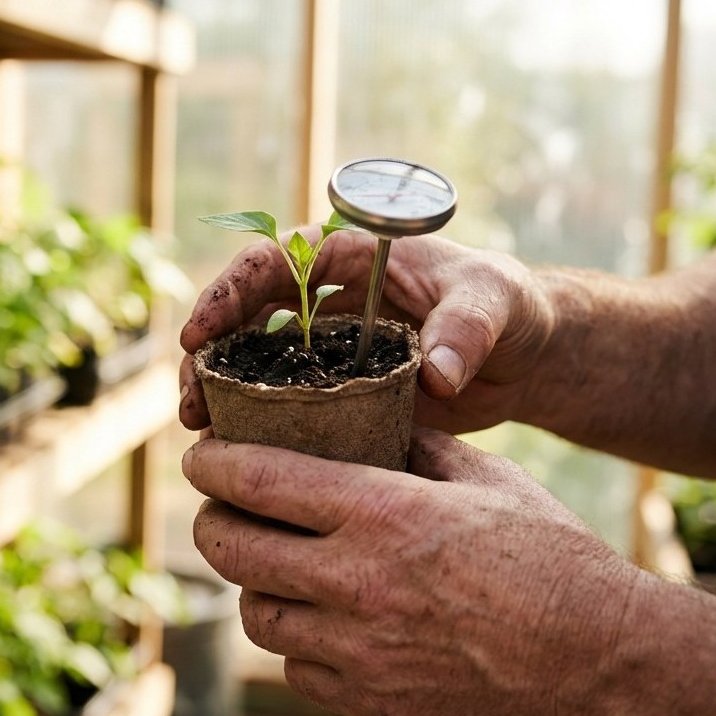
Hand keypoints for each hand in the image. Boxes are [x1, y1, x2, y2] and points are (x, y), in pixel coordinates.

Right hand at [178, 228, 556, 434]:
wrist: (523, 358)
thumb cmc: (506, 305)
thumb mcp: (492, 301)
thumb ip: (465, 327)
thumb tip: (439, 373)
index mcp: (345, 258)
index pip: (270, 262)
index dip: (226, 292)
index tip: (200, 331)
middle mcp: (321, 302)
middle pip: (242, 319)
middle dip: (207, 355)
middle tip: (191, 399)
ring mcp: (322, 352)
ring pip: (251, 367)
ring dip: (217, 393)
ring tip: (198, 428)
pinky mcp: (333, 398)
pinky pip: (283, 409)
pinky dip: (254, 429)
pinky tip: (236, 457)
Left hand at [184, 427, 644, 715]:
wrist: (605, 668)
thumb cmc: (556, 564)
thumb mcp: (490, 481)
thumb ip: (419, 451)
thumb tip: (375, 427)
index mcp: (383, 513)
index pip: (256, 480)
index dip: (212, 462)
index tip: (201, 453)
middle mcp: (356, 582)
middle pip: (231, 548)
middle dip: (212, 520)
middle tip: (221, 506)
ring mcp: (357, 649)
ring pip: (254, 614)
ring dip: (252, 583)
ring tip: (273, 563)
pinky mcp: (371, 699)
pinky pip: (296, 668)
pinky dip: (295, 640)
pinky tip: (321, 618)